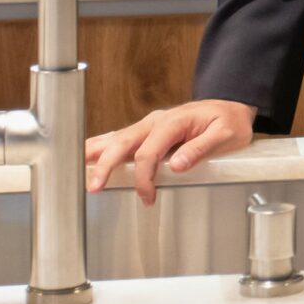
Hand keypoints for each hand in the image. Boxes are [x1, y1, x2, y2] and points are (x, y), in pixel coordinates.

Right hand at [84, 99, 255, 204]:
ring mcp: (149, 124)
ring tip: (72, 167)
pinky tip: (86, 155)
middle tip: (94, 188)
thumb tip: (178, 165)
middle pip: (123, 142)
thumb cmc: (229, 121)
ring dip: (95, 153)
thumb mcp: (226, 135)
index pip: (148, 152)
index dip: (143, 177)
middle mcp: (155, 121)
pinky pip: (120, 137)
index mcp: (173, 122)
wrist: (231, 105)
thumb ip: (201, 149)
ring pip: (115, 137)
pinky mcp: (147, 130)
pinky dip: (101, 146)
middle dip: (106, 165)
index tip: (147, 198)